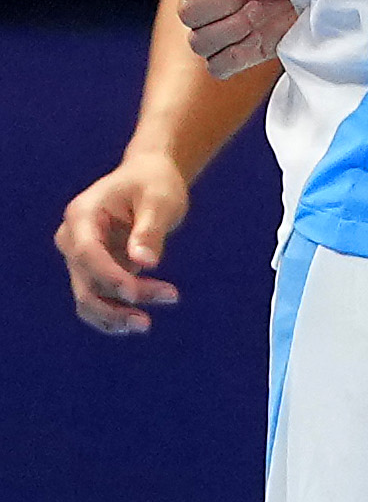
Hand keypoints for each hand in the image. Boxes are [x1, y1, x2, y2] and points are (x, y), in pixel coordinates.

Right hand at [58, 155, 191, 334]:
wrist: (148, 177)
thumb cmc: (155, 183)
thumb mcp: (160, 199)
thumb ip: (150, 230)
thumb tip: (145, 264)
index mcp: (82, 215)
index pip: (88, 253)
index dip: (109, 276)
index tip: (136, 294)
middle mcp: (73, 239)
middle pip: (84, 281)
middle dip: (115, 303)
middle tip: (151, 317)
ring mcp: (80, 257)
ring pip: (88, 296)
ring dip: (115, 313)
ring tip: (146, 324)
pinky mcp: (94, 269)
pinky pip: (97, 298)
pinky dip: (113, 313)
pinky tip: (136, 323)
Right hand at [174, 0, 297, 74]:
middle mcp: (212, 5)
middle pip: (187, 14)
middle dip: (222, 1)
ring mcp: (228, 31)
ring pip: (199, 42)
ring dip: (232, 26)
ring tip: (260, 10)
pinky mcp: (246, 53)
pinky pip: (218, 67)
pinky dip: (234, 54)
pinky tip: (256, 37)